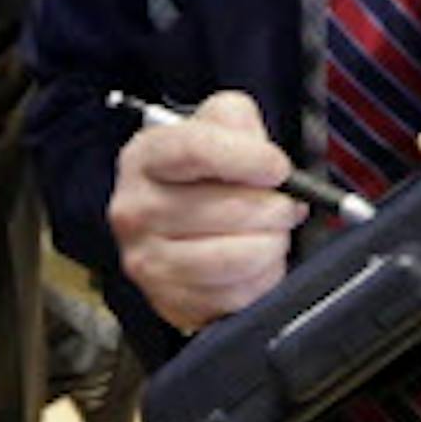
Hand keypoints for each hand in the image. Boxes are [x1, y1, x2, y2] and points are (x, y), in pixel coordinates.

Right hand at [107, 90, 308, 332]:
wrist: (181, 223)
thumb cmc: (204, 173)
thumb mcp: (216, 125)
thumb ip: (237, 120)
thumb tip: (267, 159)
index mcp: (144, 157)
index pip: (195, 150)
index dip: (248, 158)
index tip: (279, 167)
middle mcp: (135, 210)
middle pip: (225, 208)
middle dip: (274, 208)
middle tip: (285, 204)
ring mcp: (147, 261)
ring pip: (235, 257)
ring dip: (272, 244)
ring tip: (273, 232)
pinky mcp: (170, 301)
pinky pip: (236, 295)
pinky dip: (262, 278)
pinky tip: (257, 260)